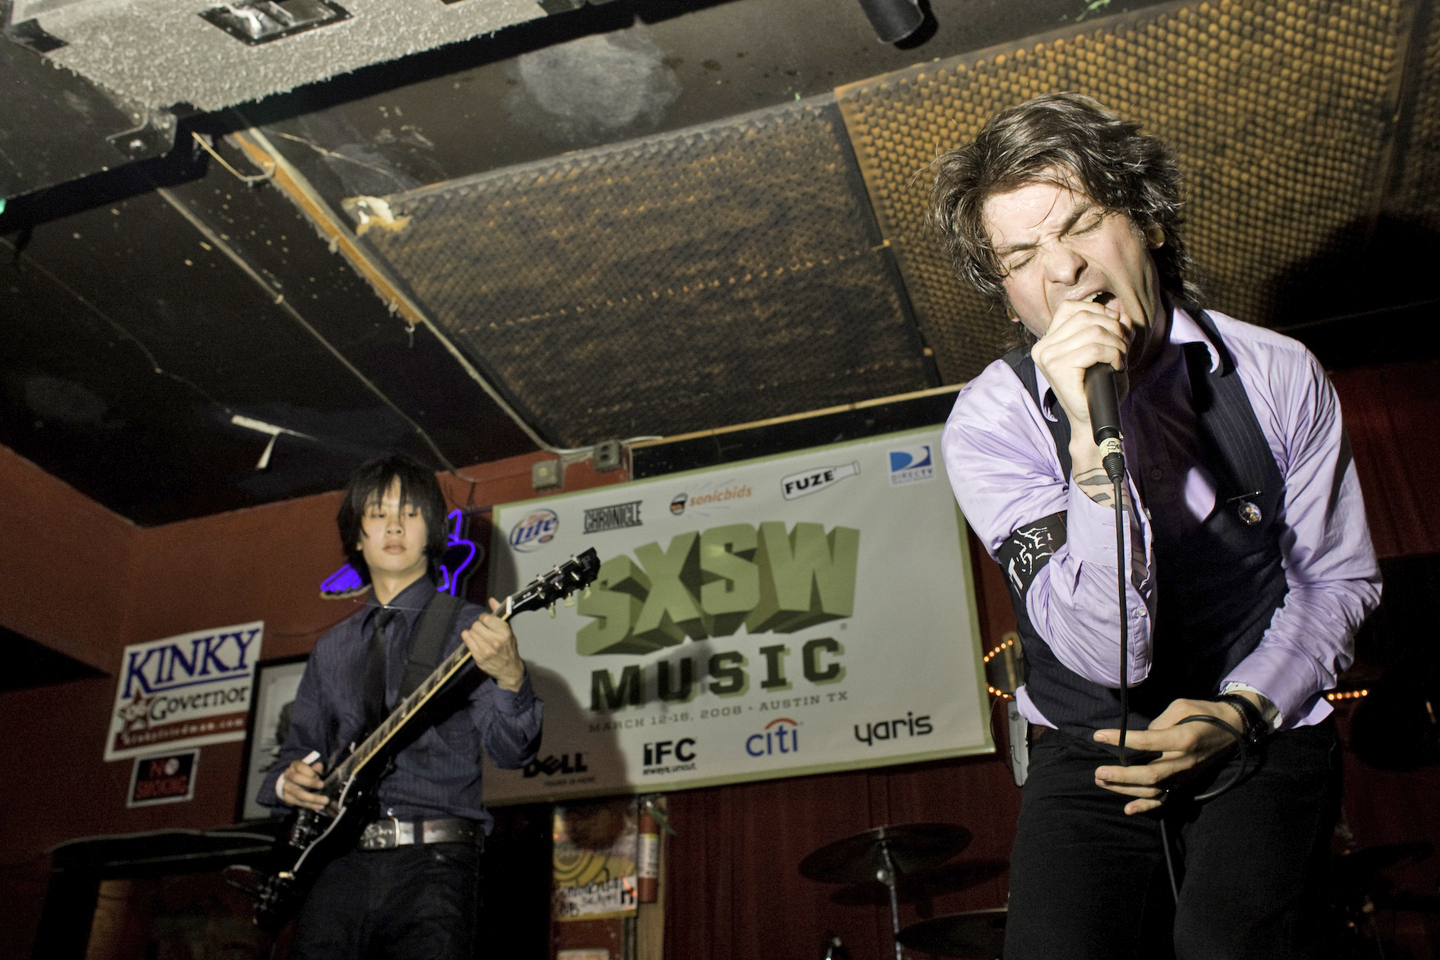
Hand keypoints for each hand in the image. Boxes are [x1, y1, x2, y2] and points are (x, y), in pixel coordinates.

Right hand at [280, 758, 327, 811]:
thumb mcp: (310, 769)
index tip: (319, 776)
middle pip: (296, 778)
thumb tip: (319, 766)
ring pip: (298, 794)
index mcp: (294, 766)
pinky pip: (299, 803)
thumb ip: (315, 769)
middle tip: (322, 786)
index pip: (300, 767)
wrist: (291, 784)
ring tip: (324, 802)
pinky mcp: (287, 798)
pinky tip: (319, 806)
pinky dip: (310, 805)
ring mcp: (286, 787)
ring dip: (312, 798)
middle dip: (310, 782)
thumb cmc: (305, 775)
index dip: (310, 772)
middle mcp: (288, 776)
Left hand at [461, 598, 525, 691]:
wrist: (509, 669)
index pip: (486, 618)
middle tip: (482, 629)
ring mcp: (486, 650)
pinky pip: (467, 642)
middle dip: (478, 625)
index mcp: (505, 632)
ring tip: (478, 635)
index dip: (484, 618)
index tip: (485, 620)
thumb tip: (491, 600)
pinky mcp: (479, 657)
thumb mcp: (508, 630)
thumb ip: (499, 614)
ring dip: (473, 632)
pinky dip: (467, 638)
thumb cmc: (509, 648)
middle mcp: (496, 641)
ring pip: (471, 632)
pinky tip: (471, 638)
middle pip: (476, 625)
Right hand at [1030, 296, 1131, 430]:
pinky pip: (1093, 349)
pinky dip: (1113, 355)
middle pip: (1085, 316)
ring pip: (1093, 331)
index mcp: (1048, 340)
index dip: (1098, 311)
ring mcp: (1048, 357)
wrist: (1092, 419)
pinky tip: (1116, 366)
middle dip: (1113, 328)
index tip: (1115, 327)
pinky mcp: (1058, 368)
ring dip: (1116, 343)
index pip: (1071, 308)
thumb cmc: (1098, 387)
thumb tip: (1120, 313)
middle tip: (1123, 347)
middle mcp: (1043, 347)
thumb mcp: (1106, 350)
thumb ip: (1111, 329)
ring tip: (1121, 358)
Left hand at [1092, 696, 1249, 814]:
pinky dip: (1147, 806)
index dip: (1121, 740)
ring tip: (1102, 782)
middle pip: (1149, 774)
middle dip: (1121, 776)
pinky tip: (1128, 809)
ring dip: (1126, 789)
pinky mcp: (1186, 783)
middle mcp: (1184, 762)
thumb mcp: (1182, 707)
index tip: (1099, 736)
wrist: (1233, 729)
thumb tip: (1142, 736)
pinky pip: (1166, 799)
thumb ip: (1160, 721)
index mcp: (1183, 739)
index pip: (1147, 742)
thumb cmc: (1204, 713)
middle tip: (1098, 773)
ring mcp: (1185, 776)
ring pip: (1154, 789)